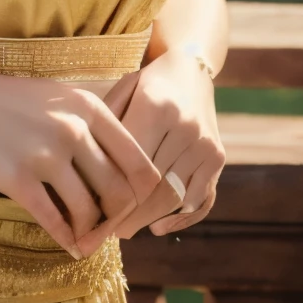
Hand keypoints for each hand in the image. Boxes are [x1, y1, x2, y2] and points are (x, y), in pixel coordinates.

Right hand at [0, 62, 160, 259]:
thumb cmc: (10, 100)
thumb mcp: (60, 97)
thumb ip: (95, 124)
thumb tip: (130, 168)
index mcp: (88, 107)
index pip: (138, 161)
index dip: (145, 192)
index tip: (138, 205)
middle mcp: (73, 130)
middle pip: (118, 191)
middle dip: (119, 218)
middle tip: (113, 228)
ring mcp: (45, 156)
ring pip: (88, 212)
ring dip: (92, 233)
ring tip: (88, 238)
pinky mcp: (18, 180)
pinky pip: (54, 221)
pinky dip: (67, 239)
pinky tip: (70, 245)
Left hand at [103, 50, 225, 238]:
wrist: (190, 69)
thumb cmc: (146, 83)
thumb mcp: (122, 91)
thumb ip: (106, 125)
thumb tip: (85, 169)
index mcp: (155, 107)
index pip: (130, 163)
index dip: (110, 192)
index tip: (91, 212)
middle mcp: (185, 127)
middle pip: (152, 185)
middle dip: (126, 213)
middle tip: (102, 233)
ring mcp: (205, 144)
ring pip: (174, 196)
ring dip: (147, 219)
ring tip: (124, 231)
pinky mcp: (218, 157)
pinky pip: (202, 197)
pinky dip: (181, 218)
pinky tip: (158, 227)